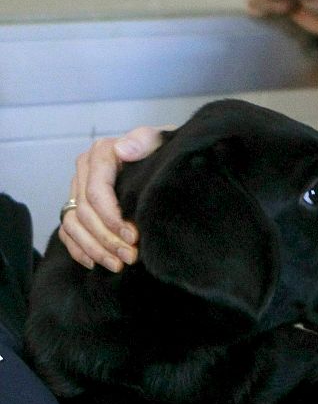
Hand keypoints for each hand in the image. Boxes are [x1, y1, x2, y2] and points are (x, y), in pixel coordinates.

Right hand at [59, 126, 164, 271]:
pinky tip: (97, 262)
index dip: (112, 218)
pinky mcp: (76, 204)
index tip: (133, 236)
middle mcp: (84, 169)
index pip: (96, 191)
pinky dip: (79, 249)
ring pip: (74, 224)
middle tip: (131, 256)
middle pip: (86, 211)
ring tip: (119, 264)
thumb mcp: (162, 139)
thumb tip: (123, 150)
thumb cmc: (164, 149)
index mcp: (101, 152)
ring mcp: (77, 188)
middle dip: (107, 238)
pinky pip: (67, 231)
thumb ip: (145, 140)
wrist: (164, 154)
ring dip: (95, 248)